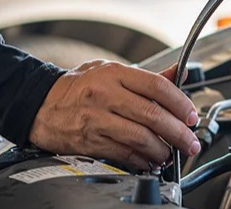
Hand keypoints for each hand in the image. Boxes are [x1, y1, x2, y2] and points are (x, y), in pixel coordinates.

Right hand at [29, 60, 199, 169]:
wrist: (39, 104)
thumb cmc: (77, 86)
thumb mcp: (110, 70)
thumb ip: (146, 76)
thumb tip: (178, 74)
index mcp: (114, 74)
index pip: (157, 86)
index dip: (179, 103)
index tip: (191, 115)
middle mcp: (106, 95)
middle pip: (152, 115)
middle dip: (178, 132)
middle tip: (190, 141)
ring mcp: (97, 119)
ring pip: (140, 137)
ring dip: (162, 149)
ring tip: (171, 153)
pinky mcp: (90, 141)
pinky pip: (123, 153)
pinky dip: (142, 160)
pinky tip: (150, 160)